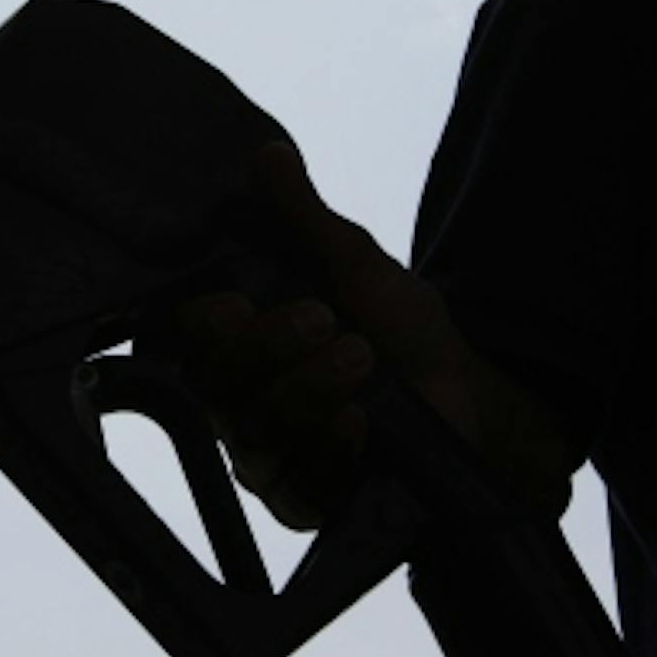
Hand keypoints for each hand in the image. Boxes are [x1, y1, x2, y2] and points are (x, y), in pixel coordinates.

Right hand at [177, 142, 577, 526]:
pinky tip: (359, 425)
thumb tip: (268, 152)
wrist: (469, 398)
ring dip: (306, 393)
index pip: (187, 339)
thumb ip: (306, 218)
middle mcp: (240, 401)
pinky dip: (326, 453)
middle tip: (328, 320)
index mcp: (239, 342)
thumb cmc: (402, 329)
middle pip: (218, 386)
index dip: (204, 324)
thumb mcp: (357, 265)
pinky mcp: (304, 503)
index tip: (240, 300)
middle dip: (270, 350)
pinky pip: (292, 490)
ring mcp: (270, 456)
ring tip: (362, 362)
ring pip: (253, 436)